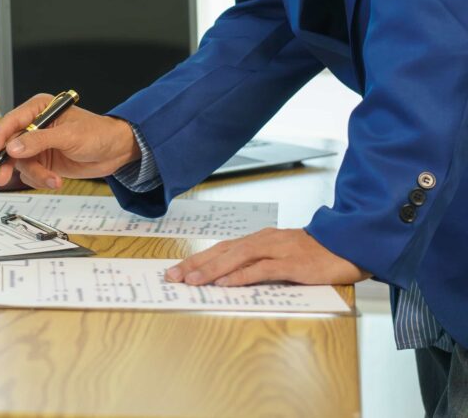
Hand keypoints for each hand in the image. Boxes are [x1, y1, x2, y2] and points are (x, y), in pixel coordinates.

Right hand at [0, 93, 139, 188]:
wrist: (115, 151)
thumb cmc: (97, 134)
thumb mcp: (68, 136)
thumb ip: (39, 141)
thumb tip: (13, 147)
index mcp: (38, 109)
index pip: (11, 122)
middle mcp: (34, 126)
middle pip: (10, 145)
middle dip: (9, 162)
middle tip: (3, 177)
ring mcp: (38, 145)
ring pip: (20, 163)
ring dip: (34, 174)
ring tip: (52, 179)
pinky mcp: (43, 161)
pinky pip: (30, 174)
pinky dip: (39, 180)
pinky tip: (54, 180)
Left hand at [165, 228, 370, 286]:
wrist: (350, 244)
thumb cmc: (315, 254)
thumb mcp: (281, 256)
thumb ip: (258, 264)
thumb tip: (229, 277)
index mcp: (259, 240)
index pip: (221, 249)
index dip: (197, 259)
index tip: (175, 270)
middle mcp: (264, 241)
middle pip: (222, 251)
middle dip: (195, 264)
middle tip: (172, 276)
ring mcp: (278, 250)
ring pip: (237, 258)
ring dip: (212, 270)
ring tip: (192, 280)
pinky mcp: (294, 263)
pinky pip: (263, 270)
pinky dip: (242, 276)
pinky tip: (226, 284)